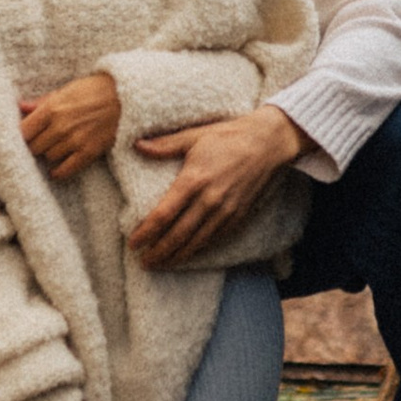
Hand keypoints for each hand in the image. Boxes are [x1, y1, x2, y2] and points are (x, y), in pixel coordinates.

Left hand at [18, 70, 118, 180]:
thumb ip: (42, 102)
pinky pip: (66, 170)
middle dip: (34, 146)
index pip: (23, 132)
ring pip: (48, 158)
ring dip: (49, 155)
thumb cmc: (94, 90)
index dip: (20, 136)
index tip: (23, 137)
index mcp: (52, 109)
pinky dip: (58, 172)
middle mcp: (60, 126)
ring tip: (54, 148)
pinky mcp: (89, 152)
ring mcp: (75, 141)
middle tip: (39, 143)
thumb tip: (21, 107)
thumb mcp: (66, 90)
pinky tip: (56, 170)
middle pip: (34, 147)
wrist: (125, 97)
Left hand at [129, 103, 304, 268]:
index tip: (133, 242)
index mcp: (194, 179)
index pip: (163, 214)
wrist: (268, 143)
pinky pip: (214, 239)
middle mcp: (209, 200)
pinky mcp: (238, 216)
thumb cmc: (229, 136)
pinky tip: (187, 255)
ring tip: (160, 264)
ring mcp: (225, 211)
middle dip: (158, 252)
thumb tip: (136, 145)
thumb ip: (165, 145)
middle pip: (178, 235)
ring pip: (196, 242)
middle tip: (143, 262)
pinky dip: (198, 250)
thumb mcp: (194, 135)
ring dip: (176, 256)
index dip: (146, 232)